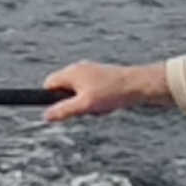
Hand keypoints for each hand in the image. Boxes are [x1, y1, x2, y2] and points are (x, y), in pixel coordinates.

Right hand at [38, 61, 169, 122]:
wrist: (139, 85)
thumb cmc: (112, 92)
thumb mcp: (84, 105)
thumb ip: (63, 110)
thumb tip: (46, 116)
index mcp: (71, 72)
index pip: (49, 84)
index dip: (51, 98)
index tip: (60, 110)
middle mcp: (79, 69)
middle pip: (64, 89)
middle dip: (72, 103)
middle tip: (86, 110)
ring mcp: (90, 71)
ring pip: (78, 92)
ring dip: (86, 104)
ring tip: (101, 107)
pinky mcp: (101, 76)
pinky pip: (91, 91)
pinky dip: (96, 100)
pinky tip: (108, 104)